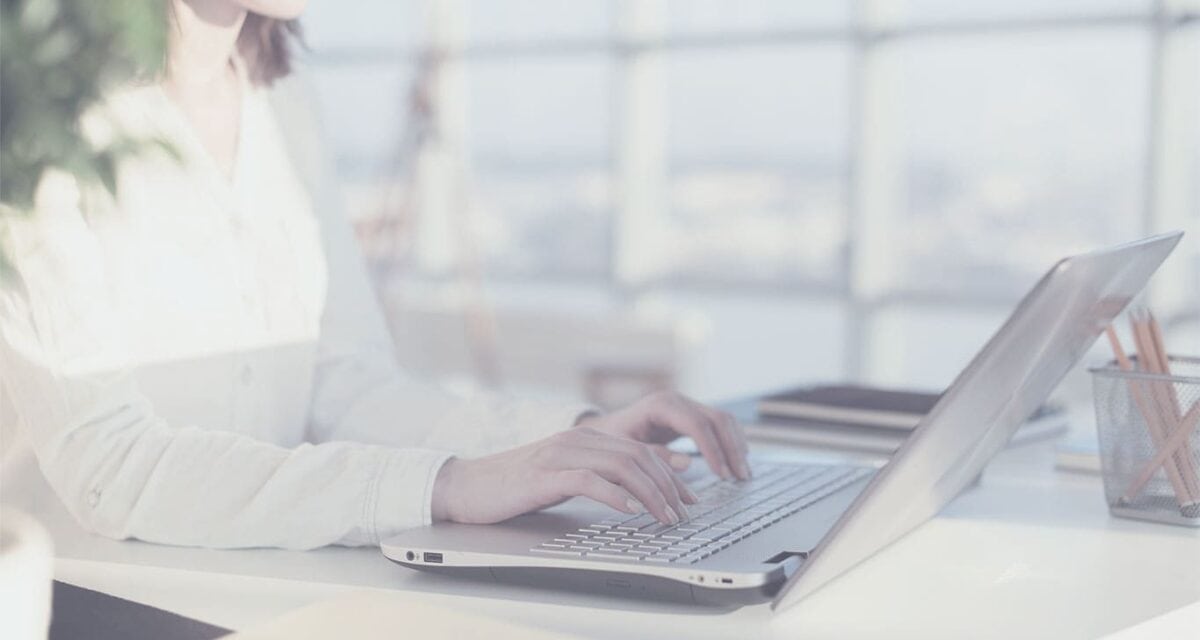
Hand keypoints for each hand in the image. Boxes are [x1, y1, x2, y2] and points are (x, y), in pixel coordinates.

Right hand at [431, 426, 697, 525]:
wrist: (468, 487)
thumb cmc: (518, 486)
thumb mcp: (566, 475)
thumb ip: (601, 474)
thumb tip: (643, 486)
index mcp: (586, 437)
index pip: (640, 449)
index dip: (671, 473)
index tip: (690, 497)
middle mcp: (577, 438)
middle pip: (638, 456)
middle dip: (668, 486)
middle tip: (683, 513)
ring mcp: (561, 454)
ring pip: (622, 466)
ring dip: (650, 494)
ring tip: (665, 516)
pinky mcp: (545, 474)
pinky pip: (590, 481)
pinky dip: (615, 496)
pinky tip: (630, 512)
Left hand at [576, 390, 750, 480]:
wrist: (605, 429)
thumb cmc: (612, 440)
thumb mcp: (626, 450)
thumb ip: (655, 456)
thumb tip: (687, 463)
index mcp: (660, 406)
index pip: (696, 424)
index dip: (712, 449)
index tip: (721, 474)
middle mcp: (677, 401)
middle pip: (716, 419)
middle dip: (731, 449)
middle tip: (740, 477)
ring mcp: (686, 406)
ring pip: (723, 420)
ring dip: (736, 446)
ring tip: (742, 474)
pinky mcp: (691, 415)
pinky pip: (719, 425)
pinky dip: (731, 443)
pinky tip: (736, 463)